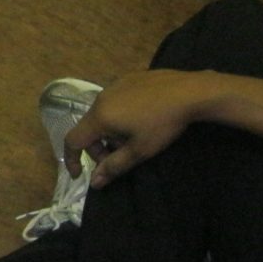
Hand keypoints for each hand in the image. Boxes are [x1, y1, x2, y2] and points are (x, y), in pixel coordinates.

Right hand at [64, 69, 209, 187]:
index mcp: (100, 117)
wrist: (190, 92)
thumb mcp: (139, 150)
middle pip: (88, 128)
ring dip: (108, 131)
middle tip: (118, 156)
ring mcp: (113, 86)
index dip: (72, 160)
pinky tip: (140, 118)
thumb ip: (113, 166)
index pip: (73, 140)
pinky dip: (118, 115)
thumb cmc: (163, 124)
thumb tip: (94, 182)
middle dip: (98, 147)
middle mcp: (100, 98)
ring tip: (132, 137)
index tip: (80, 174)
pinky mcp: (127, 79)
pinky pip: (113, 101)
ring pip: (101, 114)